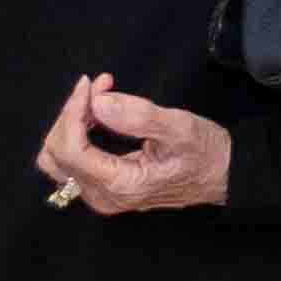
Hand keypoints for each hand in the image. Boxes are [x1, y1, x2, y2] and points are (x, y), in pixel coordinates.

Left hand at [37, 72, 230, 212]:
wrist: (223, 177)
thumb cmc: (206, 153)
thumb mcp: (180, 128)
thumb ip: (138, 116)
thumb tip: (98, 102)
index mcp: (120, 185)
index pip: (70, 149)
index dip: (72, 111)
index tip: (91, 83)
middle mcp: (103, 197)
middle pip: (56, 154)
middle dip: (71, 113)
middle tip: (100, 85)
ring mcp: (101, 196)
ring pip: (58, 160)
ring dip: (70, 123)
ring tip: (98, 97)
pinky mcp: (104, 188)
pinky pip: (72, 162)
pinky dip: (76, 133)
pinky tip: (98, 112)